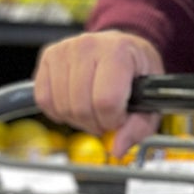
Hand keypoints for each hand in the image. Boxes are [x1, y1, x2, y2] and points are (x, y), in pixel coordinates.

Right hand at [34, 30, 164, 151]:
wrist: (121, 47)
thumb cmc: (135, 70)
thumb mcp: (149, 98)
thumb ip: (138, 127)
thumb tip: (116, 148)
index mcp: (117, 52)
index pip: (106, 101)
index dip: (112, 120)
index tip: (119, 117)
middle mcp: (88, 46)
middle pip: (81, 106)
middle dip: (94, 123)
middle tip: (105, 116)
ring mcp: (64, 50)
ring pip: (62, 106)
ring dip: (77, 118)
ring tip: (91, 109)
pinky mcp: (48, 57)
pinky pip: (44, 99)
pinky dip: (58, 111)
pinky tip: (73, 104)